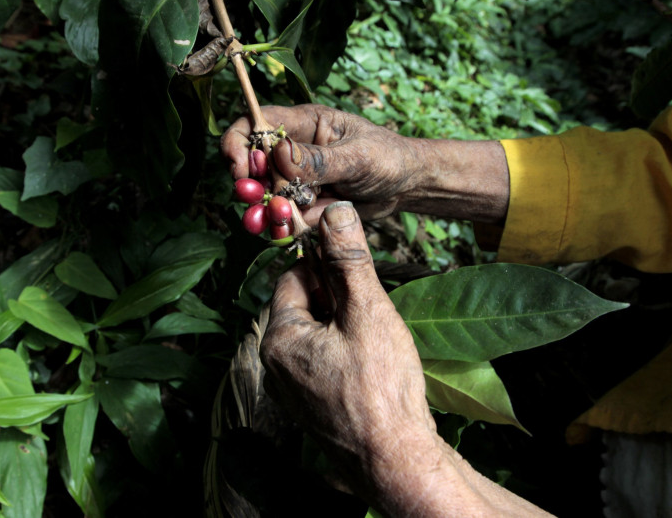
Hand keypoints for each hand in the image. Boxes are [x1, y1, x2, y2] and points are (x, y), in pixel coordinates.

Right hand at [221, 104, 510, 225]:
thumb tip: (278, 155)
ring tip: (274, 222)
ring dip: (263, 211)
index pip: (255, 123)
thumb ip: (318, 160)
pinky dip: (281, 226)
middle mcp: (292, 151)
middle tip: (254, 202)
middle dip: (249, 185)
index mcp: (302, 124)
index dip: (239, 143)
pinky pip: (283, 216)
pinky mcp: (303, 203)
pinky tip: (288, 231)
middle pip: (252, 164)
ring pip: (264, 195)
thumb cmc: (388, 157)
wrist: (406, 186)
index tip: (241, 169)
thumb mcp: (357, 156)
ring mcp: (296, 179)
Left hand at [261, 201, 551, 516]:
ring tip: (378, 337)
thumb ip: (348, 260)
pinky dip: (347, 351)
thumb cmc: (381, 386)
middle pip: (305, 306)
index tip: (354, 265)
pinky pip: (325, 362)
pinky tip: (374, 362)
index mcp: (279, 338)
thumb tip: (336, 211)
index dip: (325, 265)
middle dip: (339, 297)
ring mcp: (293, 389)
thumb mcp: (366, 310)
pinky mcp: (313, 406)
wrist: (395, 460)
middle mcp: (276, 365)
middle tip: (373, 306)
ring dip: (346, 324)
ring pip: (318, 334)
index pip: (293, 277)